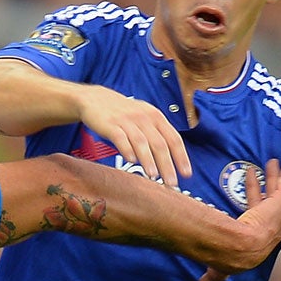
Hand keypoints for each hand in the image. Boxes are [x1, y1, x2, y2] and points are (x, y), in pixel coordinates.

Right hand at [75, 85, 190, 187]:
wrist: (94, 98)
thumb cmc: (122, 113)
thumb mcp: (144, 117)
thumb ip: (156, 134)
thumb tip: (170, 160)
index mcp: (156, 117)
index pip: (174, 138)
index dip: (181, 157)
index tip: (186, 174)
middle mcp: (144, 118)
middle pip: (160, 143)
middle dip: (167, 165)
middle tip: (171, 183)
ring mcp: (127, 121)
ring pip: (141, 142)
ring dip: (148, 160)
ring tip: (153, 176)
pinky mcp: (110, 124)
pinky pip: (120, 137)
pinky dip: (127, 149)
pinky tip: (131, 160)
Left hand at [191, 151, 280, 280]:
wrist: (239, 250)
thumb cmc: (228, 259)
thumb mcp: (218, 270)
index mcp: (261, 236)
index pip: (258, 210)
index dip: (256, 195)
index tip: (249, 178)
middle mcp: (274, 224)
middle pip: (278, 196)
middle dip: (277, 181)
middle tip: (274, 164)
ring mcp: (279, 213)